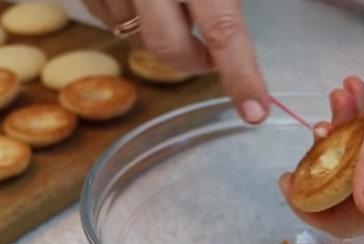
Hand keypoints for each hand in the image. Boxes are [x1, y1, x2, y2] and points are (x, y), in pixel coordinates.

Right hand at [81, 0, 269, 122]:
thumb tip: (236, 34)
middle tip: (208, 53)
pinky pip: (107, 18)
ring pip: (134, 36)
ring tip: (167, 0)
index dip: (241, 76)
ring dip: (156, 31)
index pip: (224, 31)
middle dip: (192, 60)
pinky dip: (126, 17)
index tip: (256, 112)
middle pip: (169, 48)